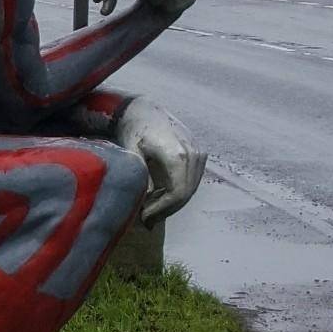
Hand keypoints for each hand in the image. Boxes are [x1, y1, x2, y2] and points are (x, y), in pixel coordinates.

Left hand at [111, 96, 205, 223]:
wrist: (145, 111)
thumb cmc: (134, 131)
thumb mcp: (132, 155)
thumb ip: (142, 178)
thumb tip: (147, 202)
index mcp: (177, 155)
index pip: (177, 193)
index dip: (162, 209)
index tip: (144, 218)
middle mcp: (193, 155)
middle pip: (186, 194)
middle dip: (166, 210)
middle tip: (146, 220)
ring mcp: (199, 154)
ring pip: (190, 189)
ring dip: (172, 203)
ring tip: (151, 210)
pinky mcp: (200, 154)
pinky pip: (192, 181)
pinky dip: (177, 192)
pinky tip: (160, 197)